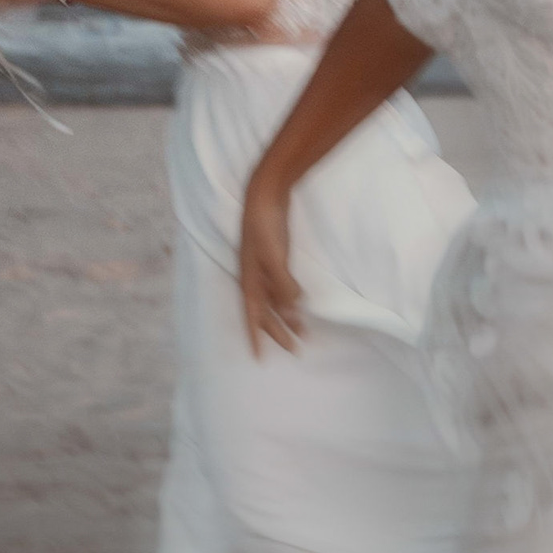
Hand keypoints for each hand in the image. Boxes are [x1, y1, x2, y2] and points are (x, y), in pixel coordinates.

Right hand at [239, 169, 302, 355]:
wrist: (265, 194)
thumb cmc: (264, 225)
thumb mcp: (274, 256)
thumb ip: (282, 285)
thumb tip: (292, 312)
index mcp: (249, 280)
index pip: (252, 316)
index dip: (255, 337)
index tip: (259, 358)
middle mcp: (253, 278)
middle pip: (265, 313)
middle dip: (278, 332)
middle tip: (296, 350)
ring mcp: (264, 268)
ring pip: (274, 301)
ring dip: (287, 318)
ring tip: (304, 333)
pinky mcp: (275, 259)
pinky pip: (280, 288)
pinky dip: (289, 300)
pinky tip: (300, 305)